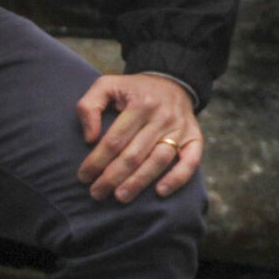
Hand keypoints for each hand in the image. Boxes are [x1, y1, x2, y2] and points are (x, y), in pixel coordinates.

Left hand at [76, 74, 202, 201]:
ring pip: (158, 161)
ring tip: (120, 197)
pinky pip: (190, 162)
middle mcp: (162, 116)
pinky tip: (160, 192)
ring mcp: (181, 128)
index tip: (83, 176)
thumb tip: (89, 138)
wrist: (171, 82)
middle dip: (112, 177)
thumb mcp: (107, 86)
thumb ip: (89, 106)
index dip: (97, 161)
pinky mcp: (195, 138)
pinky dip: (176, 179)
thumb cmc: (133, 90)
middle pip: (134, 154)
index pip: (115, 140)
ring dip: (138, 182)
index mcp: (140, 103)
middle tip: (96, 193)